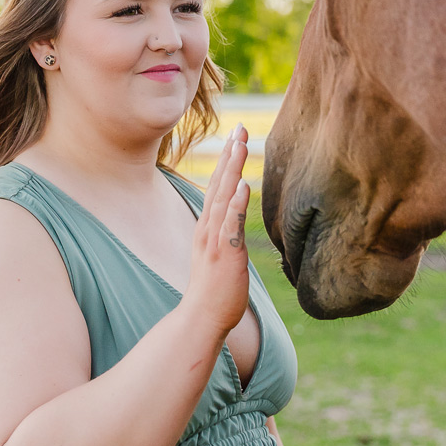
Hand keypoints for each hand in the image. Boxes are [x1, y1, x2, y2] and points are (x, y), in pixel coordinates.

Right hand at [182, 124, 251, 339]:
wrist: (202, 317)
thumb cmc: (214, 290)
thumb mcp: (219, 254)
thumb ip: (225, 234)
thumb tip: (235, 221)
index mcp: (207, 227)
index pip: (216, 186)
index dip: (226, 160)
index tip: (236, 137)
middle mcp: (208, 228)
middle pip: (218, 184)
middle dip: (230, 155)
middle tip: (240, 128)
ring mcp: (215, 240)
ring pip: (223, 197)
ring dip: (232, 170)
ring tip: (241, 145)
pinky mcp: (225, 255)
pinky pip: (230, 226)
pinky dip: (235, 205)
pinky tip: (243, 187)